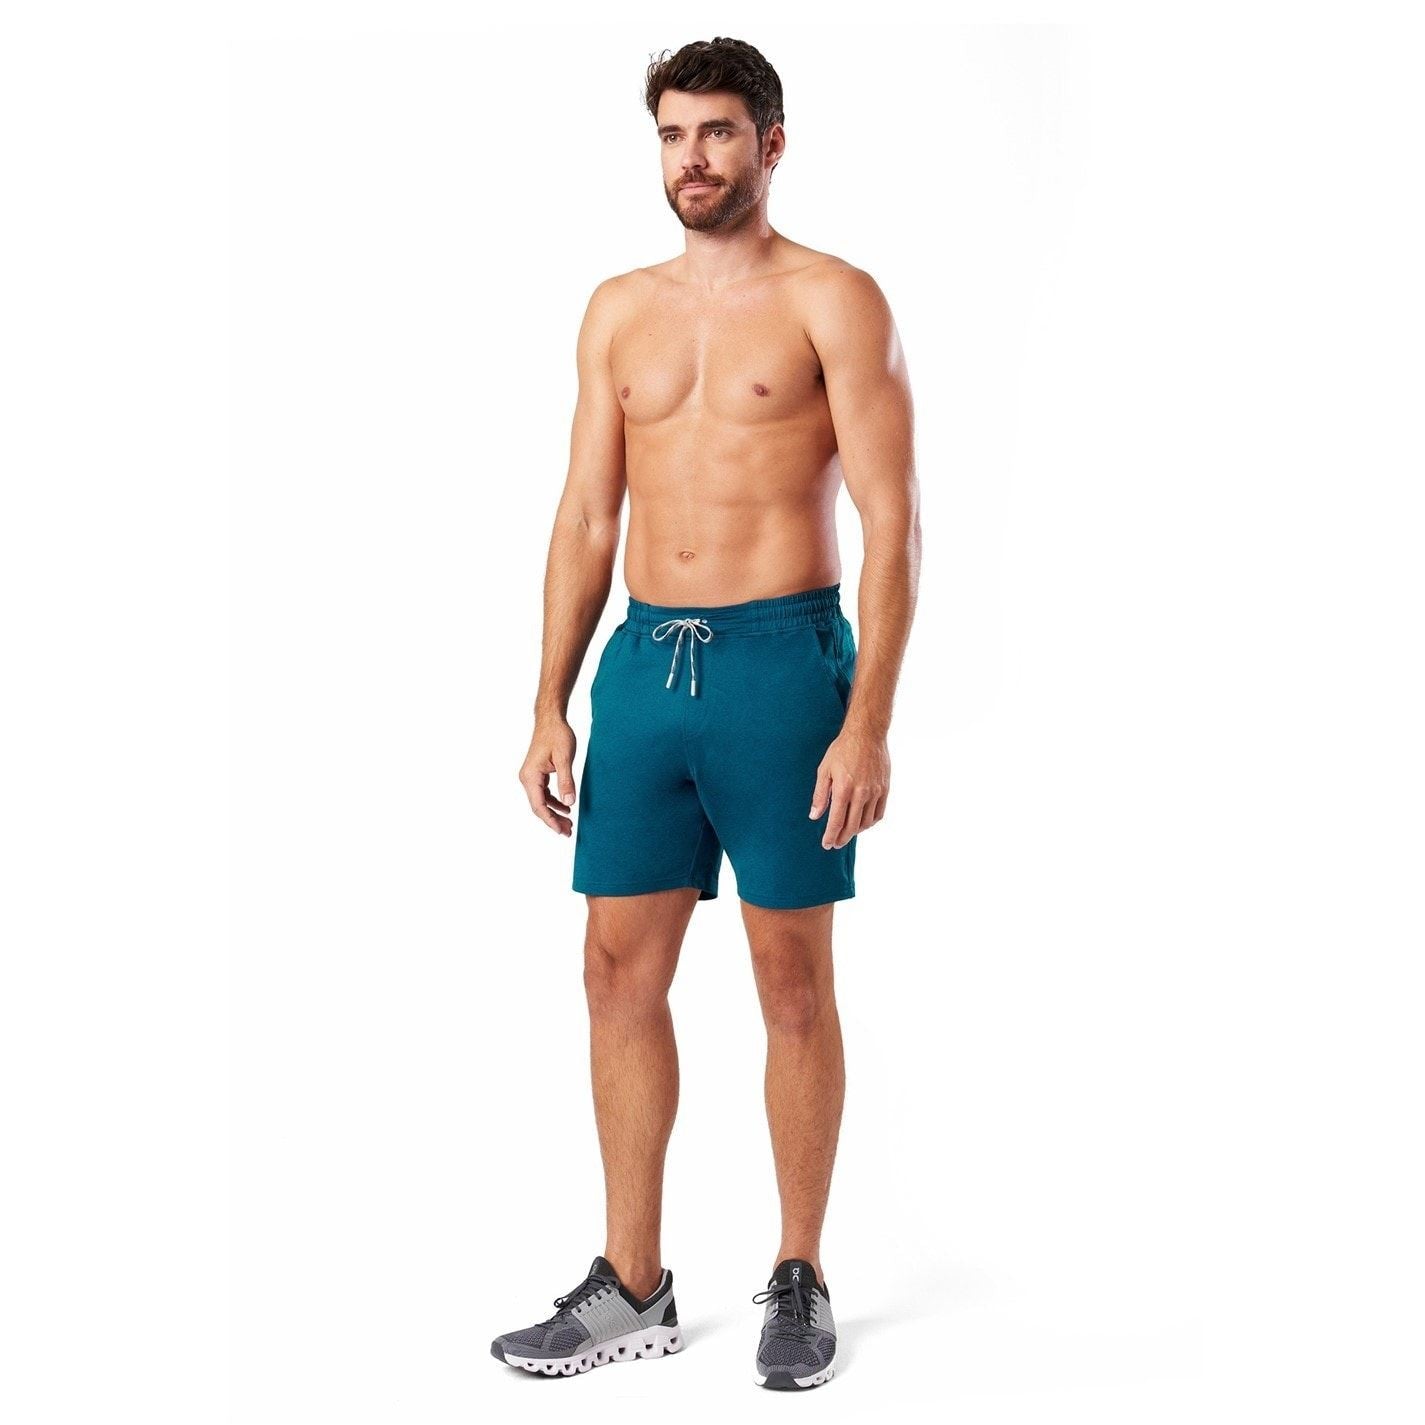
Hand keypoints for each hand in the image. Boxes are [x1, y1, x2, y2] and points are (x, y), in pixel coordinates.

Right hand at [520, 716, 577, 835]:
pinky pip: (544, 793)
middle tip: (569, 832)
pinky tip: (566, 807)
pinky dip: (554, 802)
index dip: (550, 820)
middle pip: (539, 807)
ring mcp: (531, 776)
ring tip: (569, 824)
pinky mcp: (537, 774)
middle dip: (553, 820)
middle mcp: (527, 778)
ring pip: (541, 801)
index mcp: (531, 776)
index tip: (561, 831)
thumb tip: (569, 802)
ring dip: (554, 813)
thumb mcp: (565, 758)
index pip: (539, 806)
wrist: (551, 719)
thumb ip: (566, 780)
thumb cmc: (557, 735)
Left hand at [810, 726, 889, 849]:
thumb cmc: (842, 750)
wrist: (867, 734)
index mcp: (843, 789)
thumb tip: (814, 815)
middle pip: (852, 826)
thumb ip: (820, 795)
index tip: (826, 844)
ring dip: (856, 832)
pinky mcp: (884, 789)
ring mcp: (875, 792)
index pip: (836, 822)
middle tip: (835, 844)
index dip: (830, 836)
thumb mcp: (824, 770)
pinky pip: (879, 813)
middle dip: (842, 838)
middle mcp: (861, 793)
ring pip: (866, 822)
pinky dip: (870, 822)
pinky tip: (862, 822)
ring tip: (847, 833)